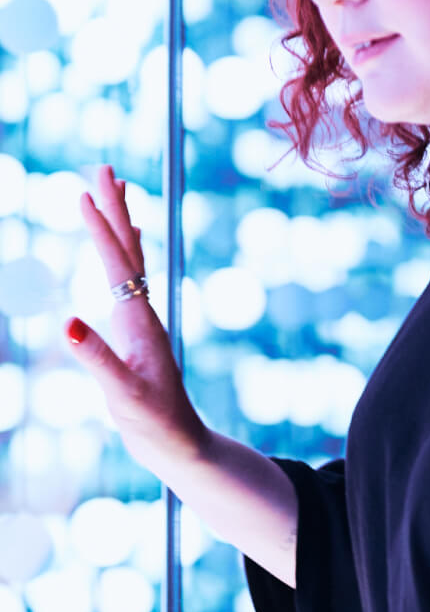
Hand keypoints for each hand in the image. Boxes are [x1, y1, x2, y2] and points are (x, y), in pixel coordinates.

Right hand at [63, 165, 207, 473]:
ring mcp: (141, 319)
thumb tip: (68, 321)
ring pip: (130, 259)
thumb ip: (97, 360)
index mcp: (139, 320)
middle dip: (114, 208)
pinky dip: (125, 252)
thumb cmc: (153, 425)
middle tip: (103, 167)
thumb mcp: (122, 396)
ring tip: (114, 190)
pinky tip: (127, 243)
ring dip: (120, 223)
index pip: (118, 263)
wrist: (180, 444)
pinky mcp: (137, 331)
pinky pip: (130, 279)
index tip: (85, 192)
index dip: (101, 227)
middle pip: (128, 249)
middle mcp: (144, 311)